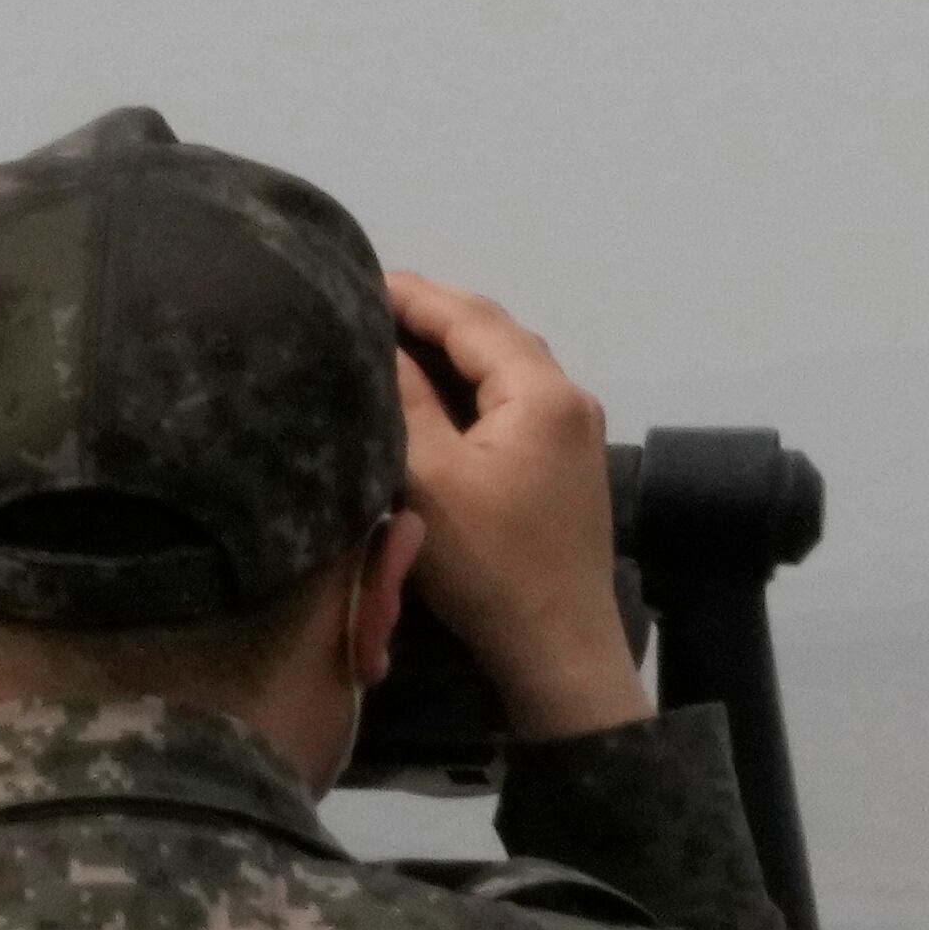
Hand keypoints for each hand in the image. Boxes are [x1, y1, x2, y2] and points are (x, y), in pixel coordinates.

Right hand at [386, 270, 649, 741]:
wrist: (559, 652)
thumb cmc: (491, 564)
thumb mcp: (430, 478)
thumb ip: (405, 401)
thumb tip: (377, 342)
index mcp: (543, 391)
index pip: (469, 318)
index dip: (411, 294)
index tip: (354, 276)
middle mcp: (570, 398)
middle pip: (494, 333)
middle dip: (432, 313)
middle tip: (365, 302)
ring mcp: (575, 434)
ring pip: (505, 367)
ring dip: (451, 348)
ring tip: (389, 337)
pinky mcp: (565, 466)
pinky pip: (513, 401)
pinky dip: (470, 384)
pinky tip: (431, 392)